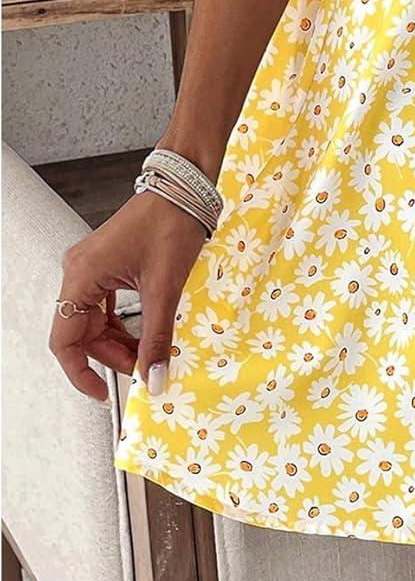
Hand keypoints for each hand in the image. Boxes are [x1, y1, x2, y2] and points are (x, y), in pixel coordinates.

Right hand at [49, 191, 206, 403]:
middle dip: (111, 355)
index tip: (103, 394)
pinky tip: (144, 332)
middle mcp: (79, 271)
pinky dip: (121, 323)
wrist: (184, 186)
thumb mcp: (165, 287)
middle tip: (144, 368)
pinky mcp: (106, 264)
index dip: (81, 372)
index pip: (65, 340)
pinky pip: (104, 304)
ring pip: (93, 320)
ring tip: (147, 353)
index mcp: (81, 275)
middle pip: (81, 332)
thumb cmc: (171, 223)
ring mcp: (91, 267)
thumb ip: (157, 337)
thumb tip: (153, 378)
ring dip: (118, 341)